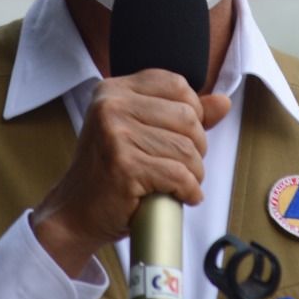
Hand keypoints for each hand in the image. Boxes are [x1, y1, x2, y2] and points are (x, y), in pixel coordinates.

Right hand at [31, 69, 232, 276]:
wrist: (75, 213)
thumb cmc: (109, 172)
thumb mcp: (139, 131)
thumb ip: (180, 113)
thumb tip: (223, 102)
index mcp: (113, 90)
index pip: (176, 84)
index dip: (193, 111)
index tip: (185, 135)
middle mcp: (111, 106)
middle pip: (187, 117)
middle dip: (197, 147)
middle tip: (184, 166)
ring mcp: (115, 135)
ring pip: (186, 149)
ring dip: (194, 173)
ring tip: (182, 184)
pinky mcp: (124, 166)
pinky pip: (179, 175)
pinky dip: (189, 191)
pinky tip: (183, 197)